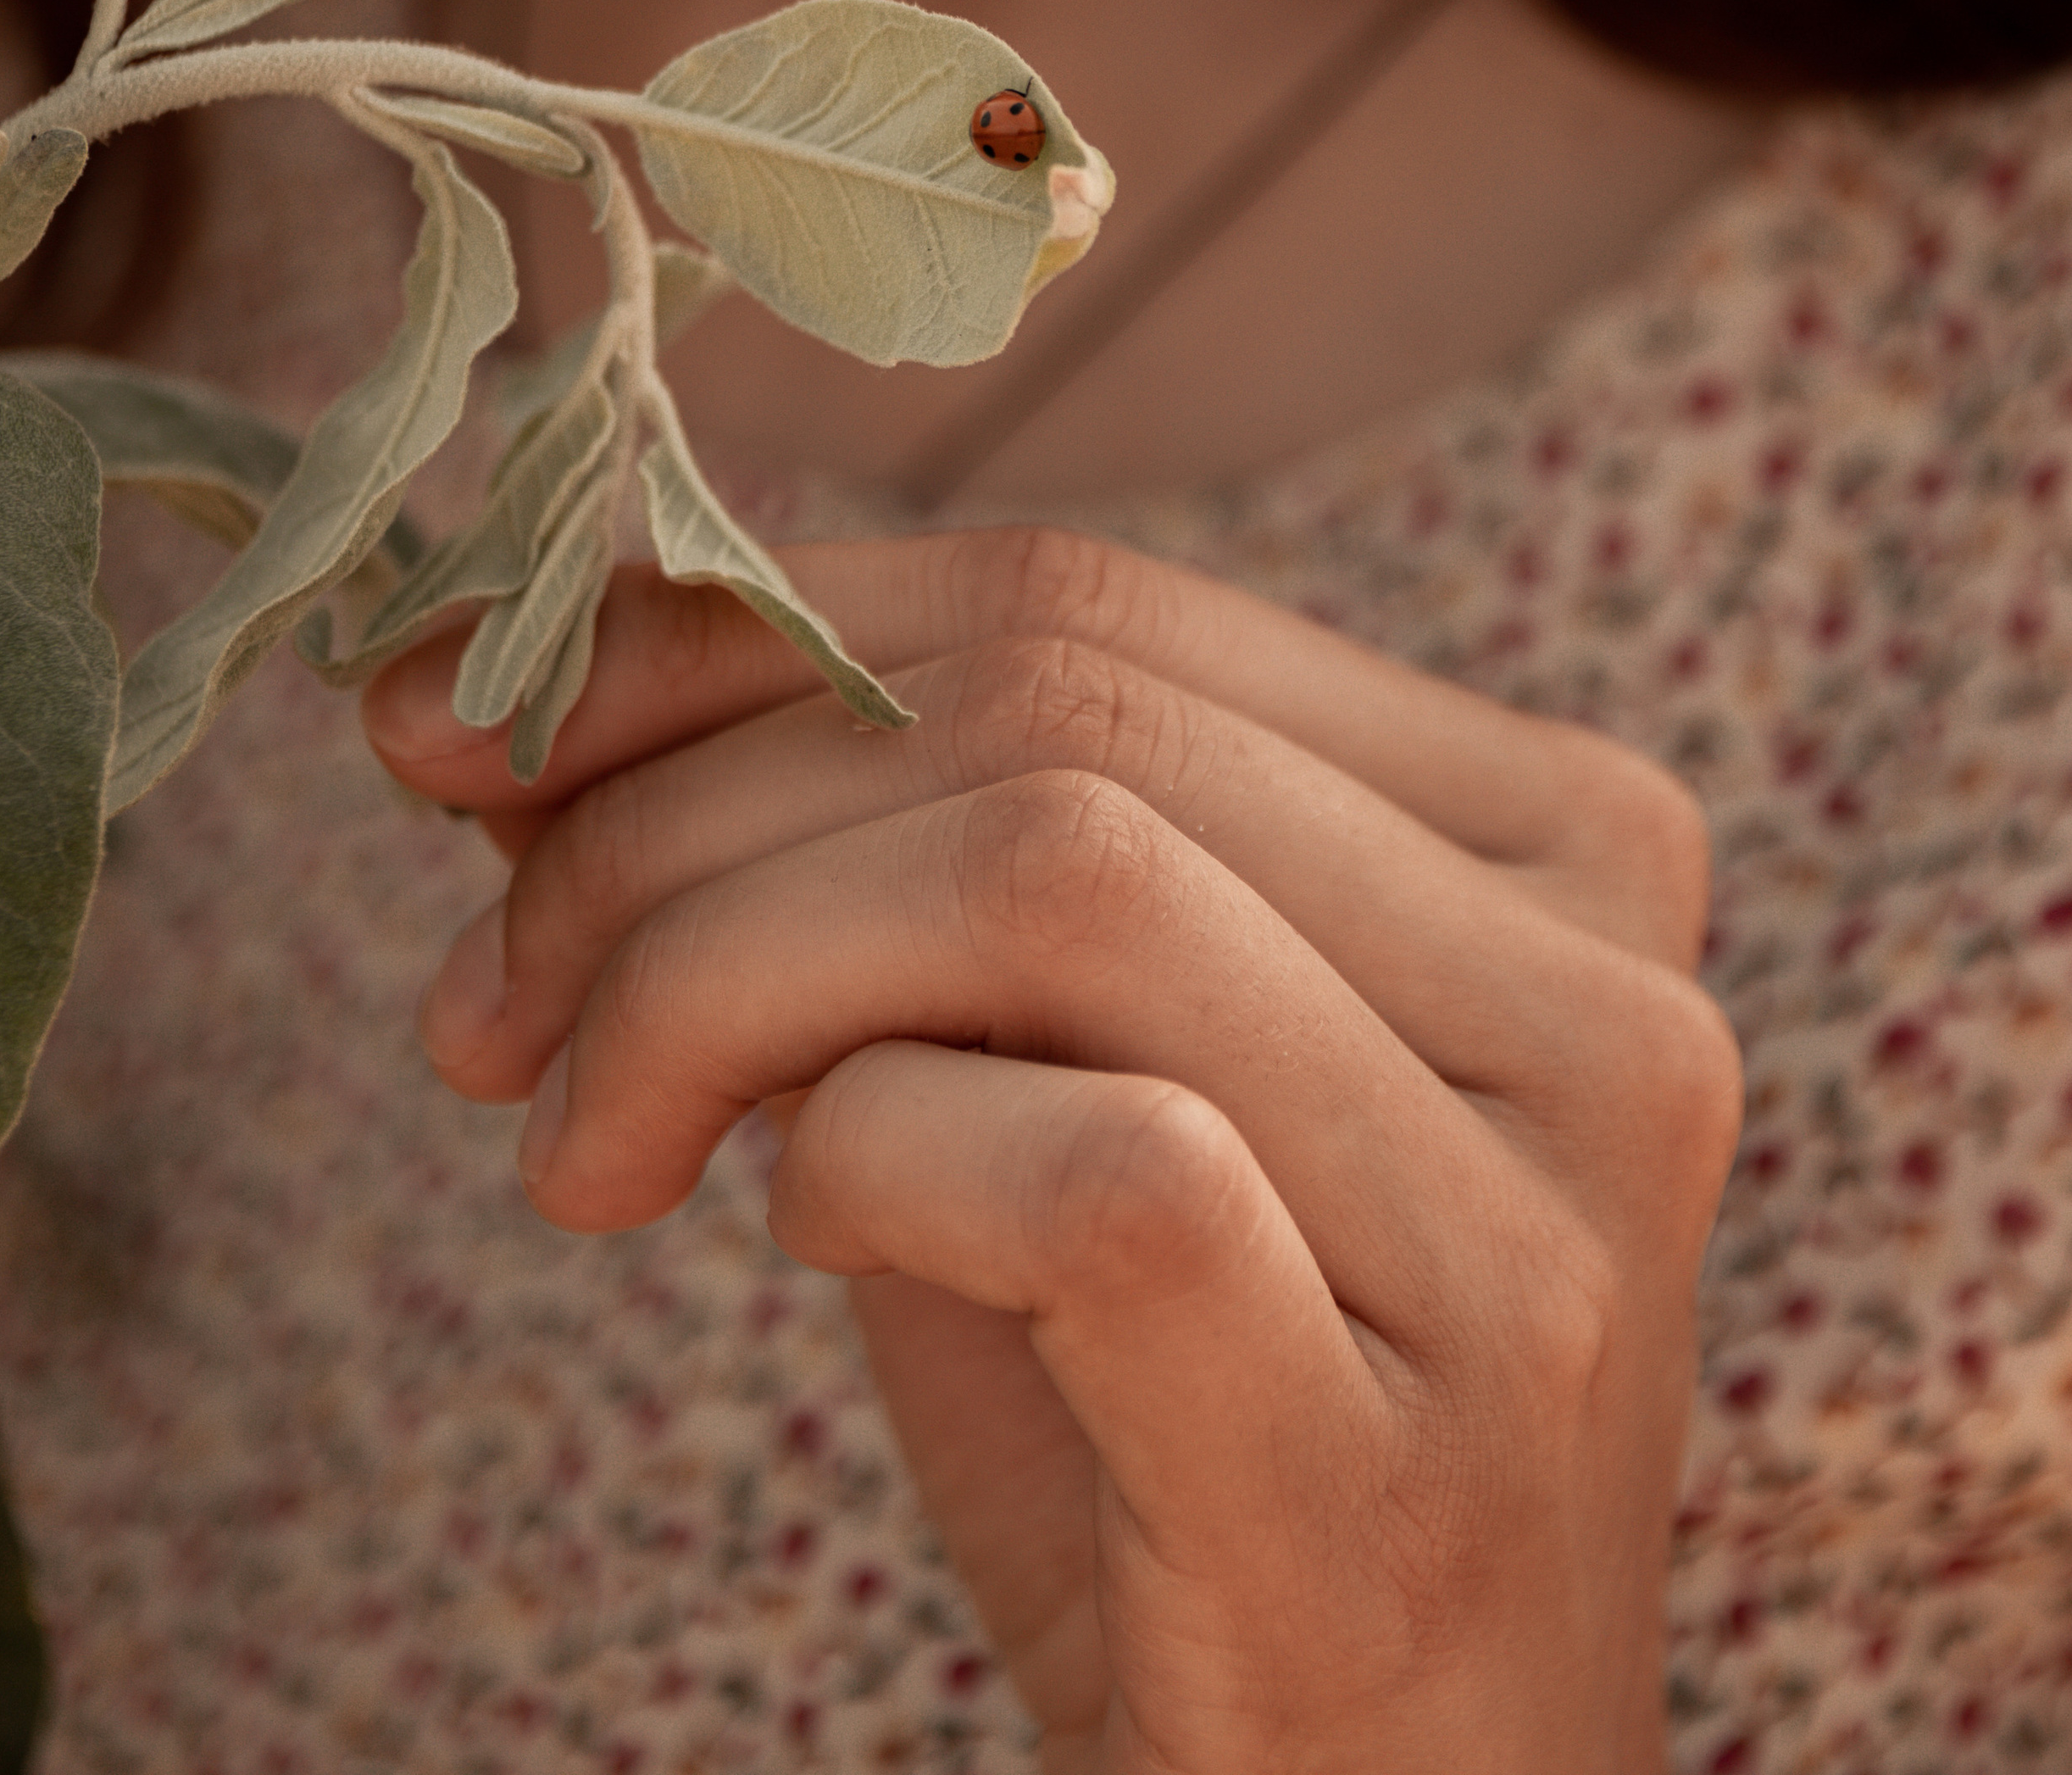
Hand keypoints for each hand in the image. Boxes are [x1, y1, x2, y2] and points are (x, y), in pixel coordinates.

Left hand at [365, 529, 1740, 1774]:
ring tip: (585, 1138)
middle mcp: (1604, 992)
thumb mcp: (1025, 1062)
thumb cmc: (1170, 1426)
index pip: (1085, 604)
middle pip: (1053, 717)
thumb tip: (504, 685)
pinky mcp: (1423, 1466)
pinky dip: (865, 1154)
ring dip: (714, 978)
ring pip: (1056, 878)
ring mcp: (1542, 1233)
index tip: (467, 728)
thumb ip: (850, 850)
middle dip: (677, 814)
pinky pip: (1089, 1166)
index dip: (735, 635)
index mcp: (1546, 834)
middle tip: (492, 988)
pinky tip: (795, 1232)